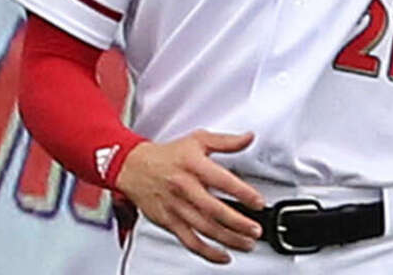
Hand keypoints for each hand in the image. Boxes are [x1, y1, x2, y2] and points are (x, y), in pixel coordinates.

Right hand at [115, 130, 264, 264]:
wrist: (134, 168)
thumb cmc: (169, 155)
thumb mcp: (199, 140)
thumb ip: (226, 141)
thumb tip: (248, 138)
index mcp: (194, 165)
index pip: (222, 181)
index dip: (242, 193)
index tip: (258, 202)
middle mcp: (185, 188)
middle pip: (214, 210)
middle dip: (238, 223)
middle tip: (255, 229)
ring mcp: (176, 207)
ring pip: (204, 229)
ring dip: (228, 239)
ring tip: (246, 243)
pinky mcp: (169, 222)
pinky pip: (189, 241)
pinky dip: (207, 252)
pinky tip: (223, 255)